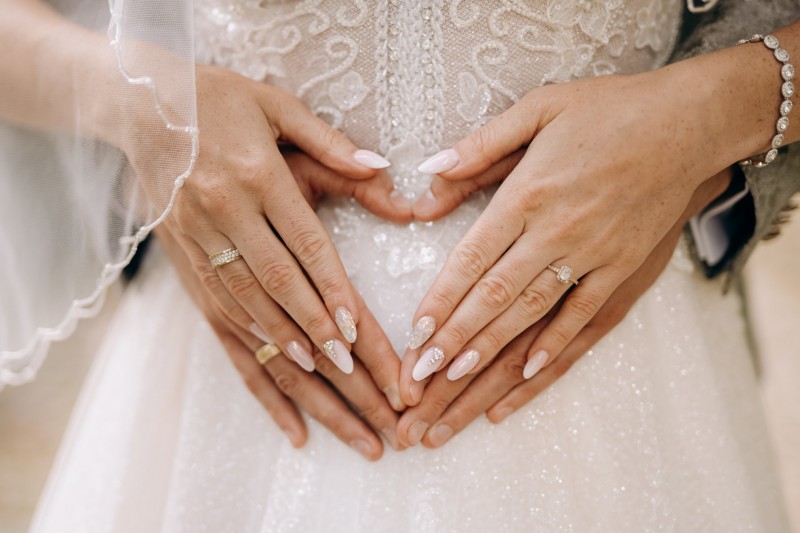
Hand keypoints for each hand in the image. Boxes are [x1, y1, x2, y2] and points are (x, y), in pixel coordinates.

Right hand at [134, 64, 408, 412]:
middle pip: (281, 293)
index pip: (302, 245)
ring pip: (251, 318)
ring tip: (336, 402)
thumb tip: (386, 172)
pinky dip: (253, 363)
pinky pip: (220, 324)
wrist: (139, 106)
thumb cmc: (221, 100)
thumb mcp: (277, 107)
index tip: (356, 333)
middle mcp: (225, 216)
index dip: (329, 290)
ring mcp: (199, 245)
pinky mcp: (183, 266)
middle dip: (324, 344)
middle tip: (366, 387)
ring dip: (293, 363)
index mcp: (257, 176)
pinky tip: (283, 398)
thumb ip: (331, 144)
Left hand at [398, 70, 735, 403]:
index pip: (473, 255)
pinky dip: (555, 347)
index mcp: (529, 191)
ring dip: (493, 351)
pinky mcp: (625, 268)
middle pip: (497, 294)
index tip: (415, 332)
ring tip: (455, 381)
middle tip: (421, 375)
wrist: (688, 122)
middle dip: (455, 337)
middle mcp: (558, 229)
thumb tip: (428, 174)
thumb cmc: (608, 110)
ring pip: (534, 313)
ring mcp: (595, 253)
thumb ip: (481, 146)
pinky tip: (526, 375)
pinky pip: (585, 316)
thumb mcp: (539, 108)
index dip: (441, 297)